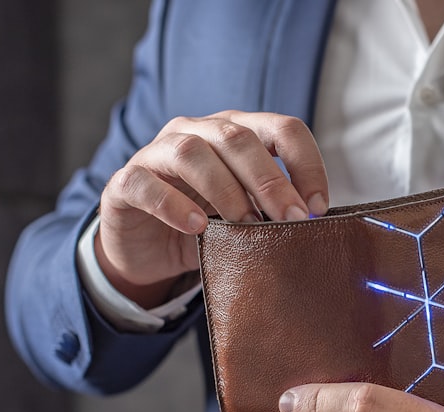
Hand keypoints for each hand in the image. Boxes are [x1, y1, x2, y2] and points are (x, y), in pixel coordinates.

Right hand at [97, 110, 327, 306]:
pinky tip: (198, 227)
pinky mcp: (125, 183)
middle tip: (291, 220)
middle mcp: (198, 132)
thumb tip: (318, 225)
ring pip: (192, 153)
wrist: (147, 249)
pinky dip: (173, 205)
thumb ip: (275, 212)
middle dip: (271, 181)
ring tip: (247, 225)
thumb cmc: (206, 226)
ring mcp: (157, 153)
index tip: (318, 207)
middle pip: (238, 138)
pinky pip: (146, 184)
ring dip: (226, 190)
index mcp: (236, 133)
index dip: (306, 164)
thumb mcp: (248, 217)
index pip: (281, 128)